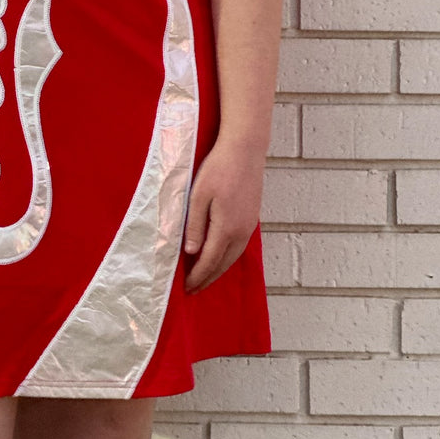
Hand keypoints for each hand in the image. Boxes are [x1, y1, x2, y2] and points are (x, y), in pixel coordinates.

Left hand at [182, 138, 265, 294]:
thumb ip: (195, 226)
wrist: (245, 149)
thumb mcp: (198, 195)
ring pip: (233, 256)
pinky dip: (228, 256)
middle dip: (208, 278)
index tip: (186, 287)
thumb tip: (192, 252)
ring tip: (205, 277)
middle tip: (194, 289)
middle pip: (223, 264)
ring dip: (219, 269)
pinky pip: (239, 246)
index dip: (198, 276)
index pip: (209, 261)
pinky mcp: (252, 217)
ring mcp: (249, 225)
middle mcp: (241, 231)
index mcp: (226, 228)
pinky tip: (220, 255)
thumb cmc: (218, 168)